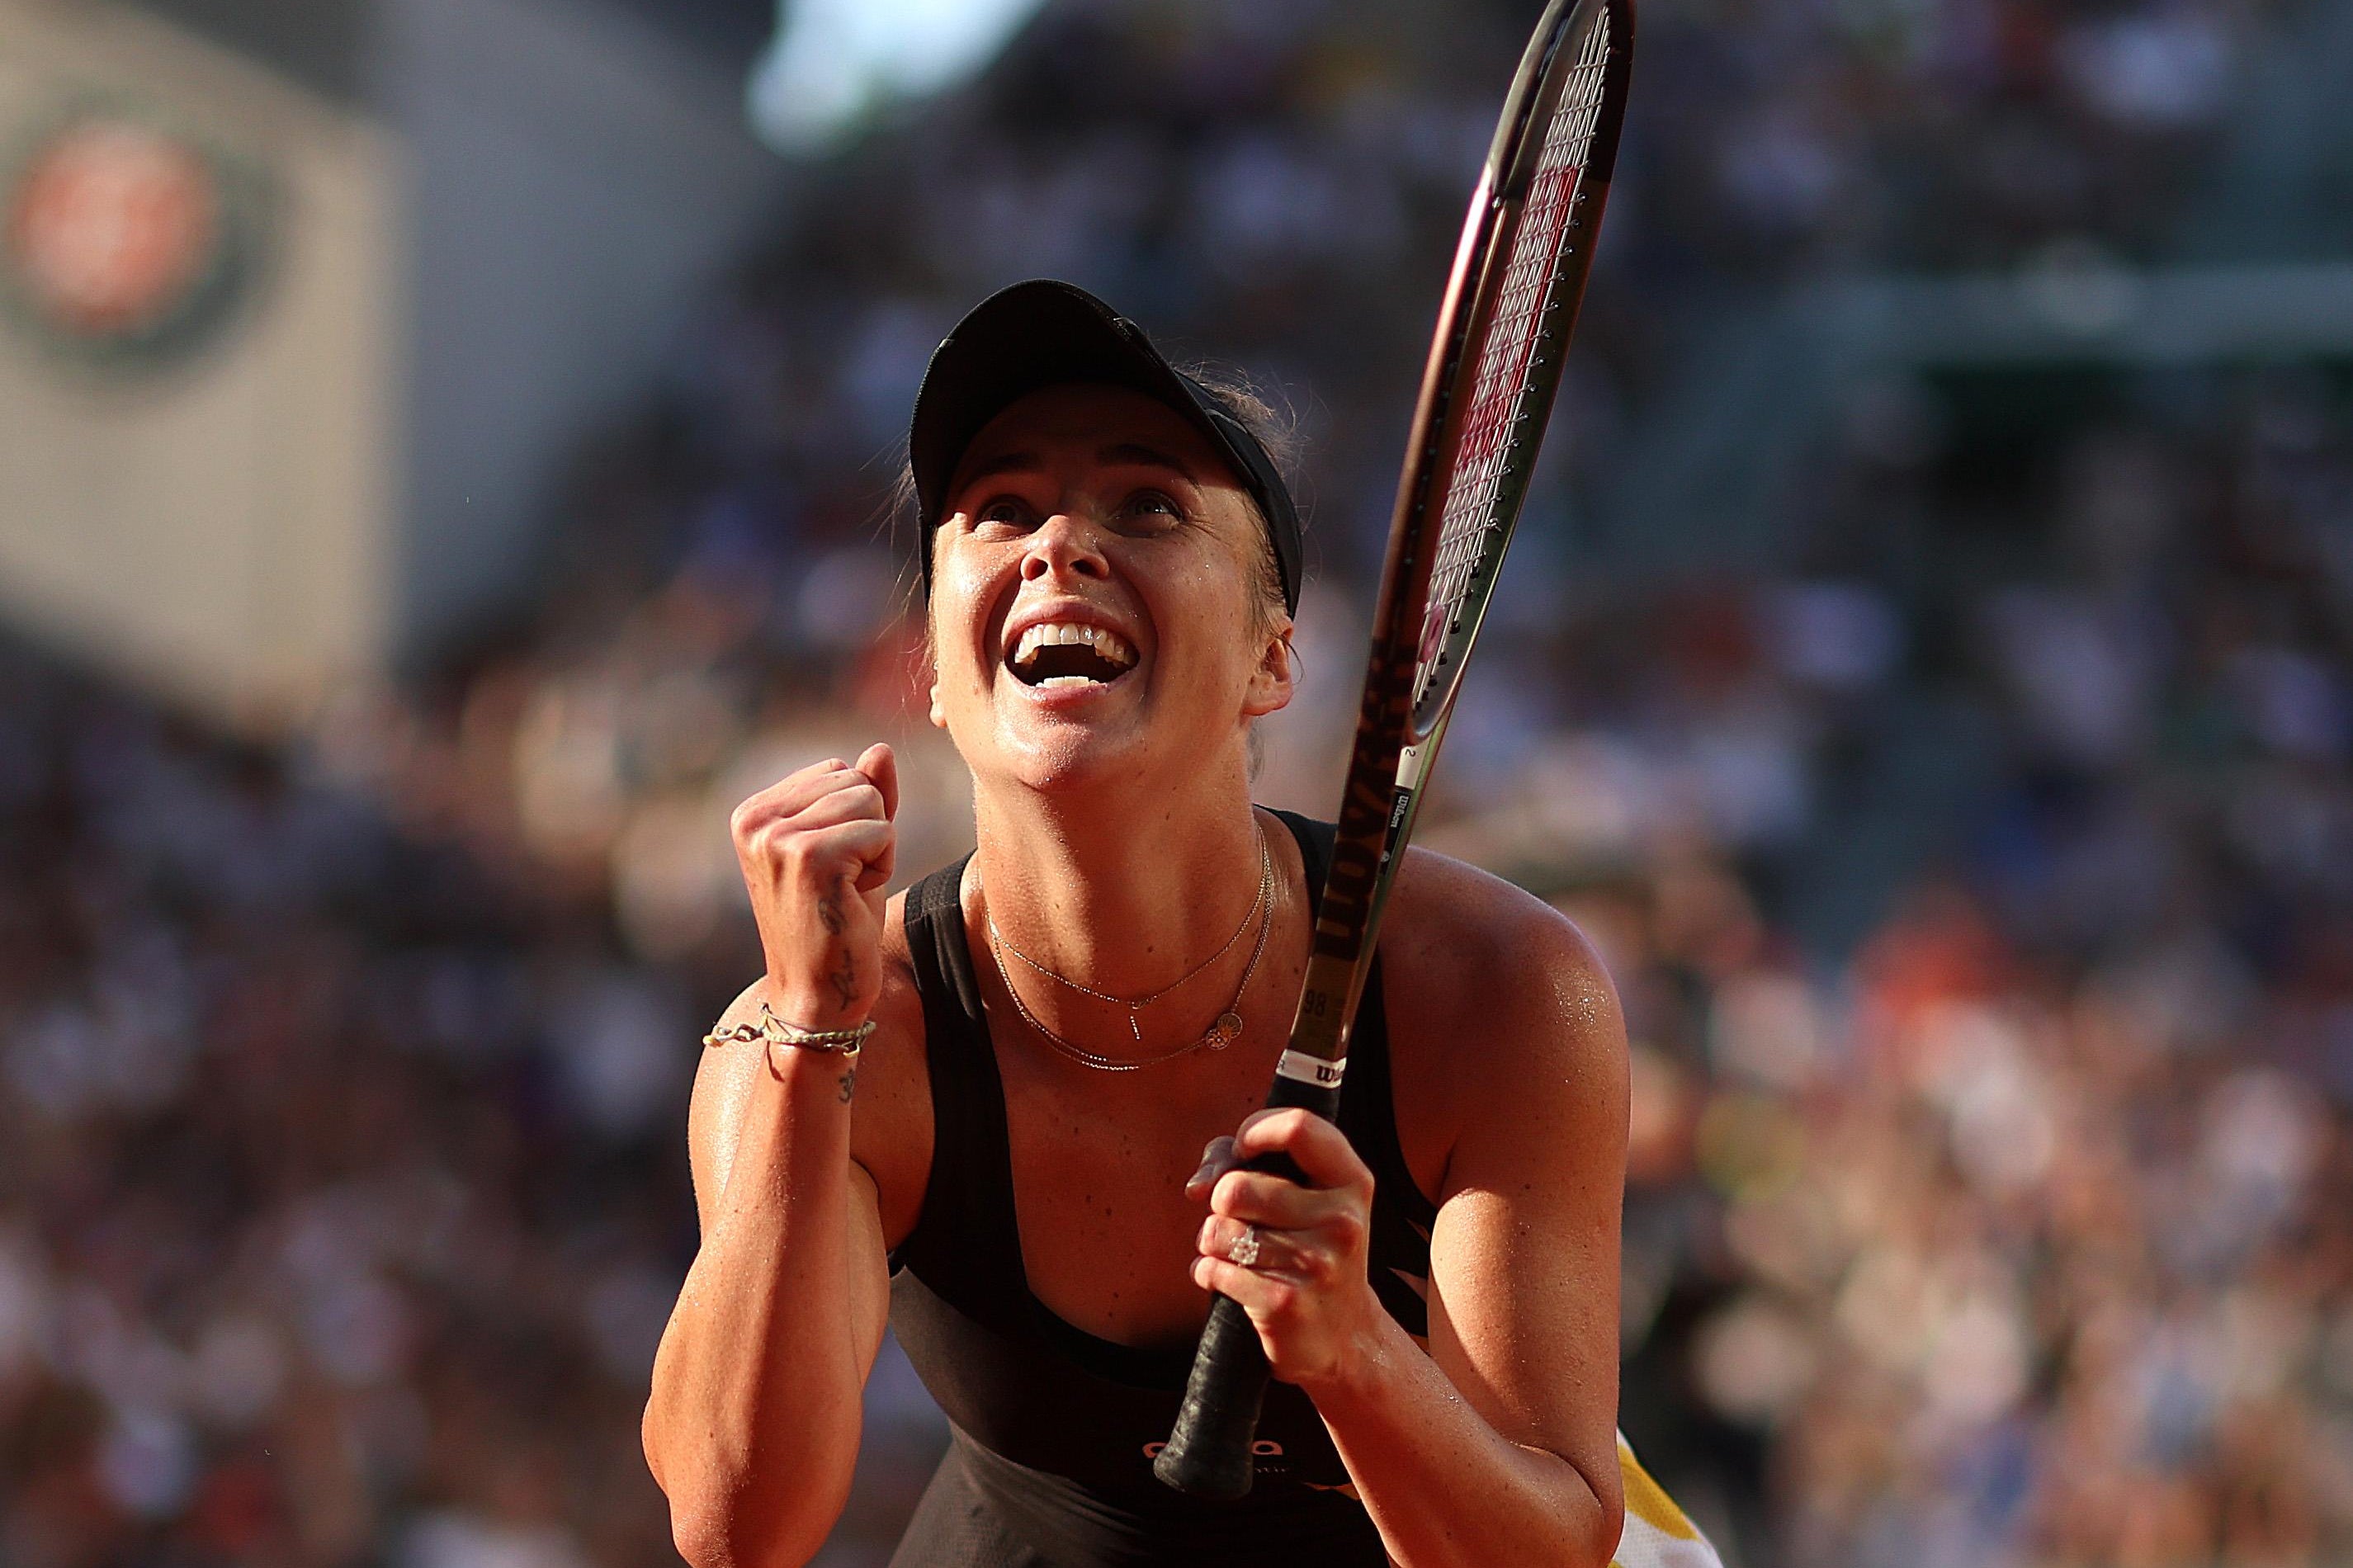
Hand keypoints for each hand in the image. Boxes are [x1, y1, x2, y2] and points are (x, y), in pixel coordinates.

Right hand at [730, 743, 897, 1029]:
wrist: (820, 994)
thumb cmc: (836, 922)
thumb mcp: (852, 848)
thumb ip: (864, 797)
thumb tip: (880, 749)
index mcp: (753, 813)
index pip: (837, 771)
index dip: (854, 818)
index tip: (832, 866)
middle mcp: (756, 821)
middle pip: (856, 781)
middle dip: (868, 830)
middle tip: (842, 883)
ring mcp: (778, 839)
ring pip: (870, 801)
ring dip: (876, 848)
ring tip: (846, 891)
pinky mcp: (810, 858)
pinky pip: (881, 829)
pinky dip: (882, 864)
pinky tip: (854, 899)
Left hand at [1186, 1108, 1384, 1391]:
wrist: (1344, 1336)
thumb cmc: (1309, 1248)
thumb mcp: (1302, 1195)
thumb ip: (1241, 1162)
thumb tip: (1197, 1186)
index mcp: (1351, 1181)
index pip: (1298, 1127)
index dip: (1255, 1130)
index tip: (1244, 1151)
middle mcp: (1341, 1220)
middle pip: (1235, 1188)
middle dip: (1221, 1203)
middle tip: (1242, 1221)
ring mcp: (1315, 1264)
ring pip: (1216, 1231)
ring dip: (1214, 1242)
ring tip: (1240, 1254)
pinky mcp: (1284, 1303)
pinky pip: (1213, 1269)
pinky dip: (1209, 1273)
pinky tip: (1234, 1282)